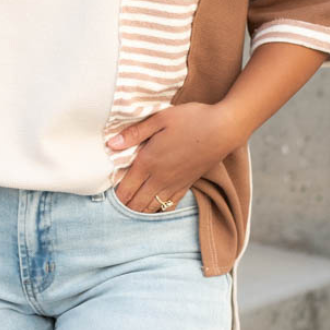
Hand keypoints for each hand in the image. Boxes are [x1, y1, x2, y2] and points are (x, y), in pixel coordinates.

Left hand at [105, 103, 234, 209]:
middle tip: (115, 206)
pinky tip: (153, 209)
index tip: (106, 195)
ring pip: (151, 208)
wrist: (223, 129)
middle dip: (124, 207)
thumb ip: (134, 133)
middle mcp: (159, 178)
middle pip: (136, 203)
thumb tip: (111, 143)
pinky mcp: (187, 185)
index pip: (125, 190)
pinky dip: (158, 211)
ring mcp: (174, 184)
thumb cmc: (192, 119)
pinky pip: (169, 206)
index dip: (114, 197)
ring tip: (129, 210)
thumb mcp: (160, 118)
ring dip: (139, 211)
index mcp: (148, 162)